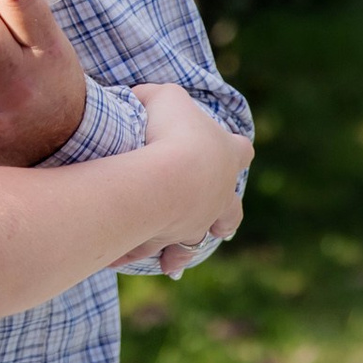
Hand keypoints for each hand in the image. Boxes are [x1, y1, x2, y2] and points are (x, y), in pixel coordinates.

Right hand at [109, 83, 251, 273]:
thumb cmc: (174, 131)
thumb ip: (154, 97)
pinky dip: (136, 253)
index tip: (228, 149)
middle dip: (223, 221)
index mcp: (227, 155)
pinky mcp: (167, 239)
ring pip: (193, 243)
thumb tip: (140, 99)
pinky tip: (122, 260)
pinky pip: (150, 250)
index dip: (234, 150)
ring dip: (181, 252)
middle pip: (230, 213)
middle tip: (220, 230)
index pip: (241, 151)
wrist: (167, 176)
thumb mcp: (164, 97)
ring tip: (171, 265)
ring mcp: (196, 222)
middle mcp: (219, 195)